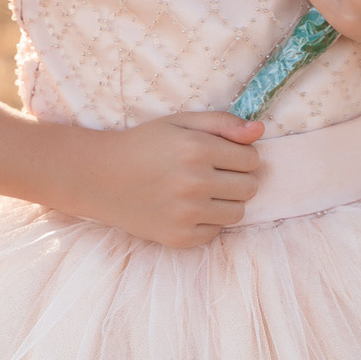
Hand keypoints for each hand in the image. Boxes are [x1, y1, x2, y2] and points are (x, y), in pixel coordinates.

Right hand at [77, 110, 263, 248]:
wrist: (100, 177)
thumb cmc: (144, 144)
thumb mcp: (181, 122)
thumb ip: (223, 123)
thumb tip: (260, 130)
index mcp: (198, 149)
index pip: (252, 159)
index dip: (243, 156)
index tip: (226, 156)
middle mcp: (195, 183)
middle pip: (250, 187)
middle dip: (239, 179)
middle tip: (216, 174)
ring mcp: (187, 213)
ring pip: (238, 213)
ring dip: (228, 201)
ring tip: (204, 192)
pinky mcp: (179, 237)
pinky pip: (216, 232)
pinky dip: (209, 221)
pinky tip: (189, 208)